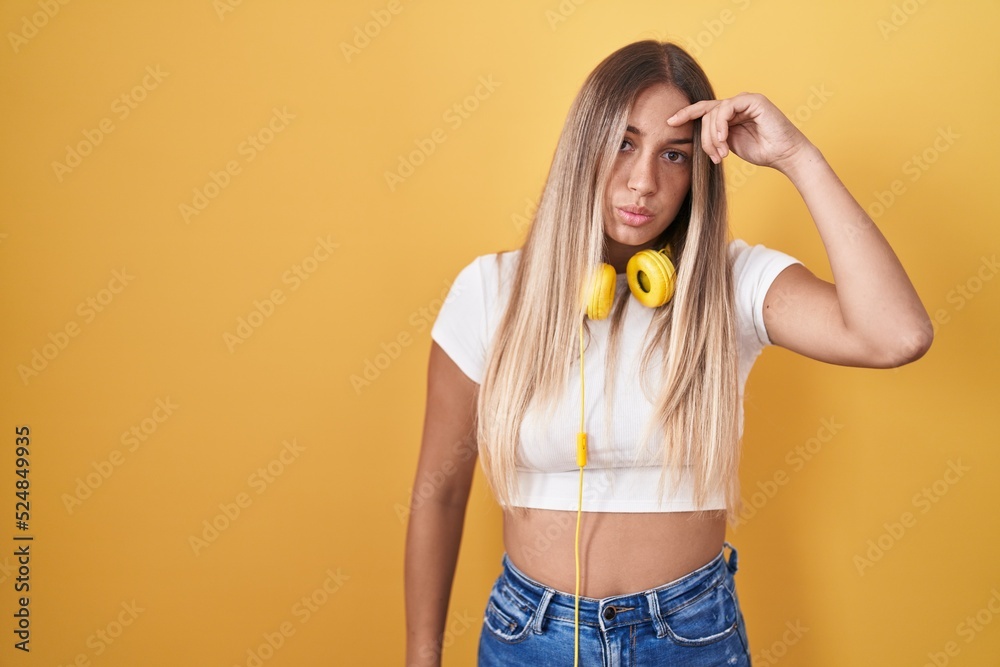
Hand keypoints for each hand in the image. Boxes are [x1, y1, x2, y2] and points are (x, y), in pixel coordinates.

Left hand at [667, 92, 812, 173]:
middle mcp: (735, 104)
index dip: (686, 114)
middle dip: (705, 138)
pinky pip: (727, 108)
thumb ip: (715, 137)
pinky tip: (724, 139)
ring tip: (722, 152)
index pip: (703, 110)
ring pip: (714, 113)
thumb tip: (697, 136)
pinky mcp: (753, 100)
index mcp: (729, 114)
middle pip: (706, 115)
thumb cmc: (761, 151)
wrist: (784, 155)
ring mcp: (744, 100)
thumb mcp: (729, 145)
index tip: (669, 122)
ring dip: (713, 136)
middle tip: (714, 156)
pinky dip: (721, 124)